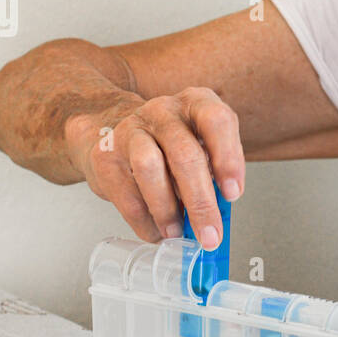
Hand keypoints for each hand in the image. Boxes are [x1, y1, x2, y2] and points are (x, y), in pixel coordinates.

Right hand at [64, 87, 243, 244]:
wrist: (115, 136)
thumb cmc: (170, 147)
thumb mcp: (202, 149)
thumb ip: (215, 177)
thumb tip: (219, 218)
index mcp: (196, 103)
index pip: (217, 121)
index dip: (228, 159)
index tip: (232, 194)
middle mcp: (164, 111)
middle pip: (184, 153)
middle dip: (200, 201)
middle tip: (209, 233)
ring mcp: (131, 129)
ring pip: (149, 167)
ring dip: (166, 208)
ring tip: (176, 231)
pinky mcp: (105, 154)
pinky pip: (125, 192)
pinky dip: (144, 220)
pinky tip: (155, 230)